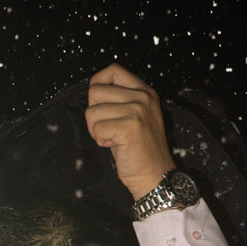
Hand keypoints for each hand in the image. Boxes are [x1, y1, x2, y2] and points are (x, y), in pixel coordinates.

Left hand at [85, 63, 177, 200]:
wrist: (154, 174)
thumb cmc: (140, 149)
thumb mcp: (135, 115)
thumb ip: (120, 100)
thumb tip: (94, 90)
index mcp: (144, 91)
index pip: (112, 70)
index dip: (98, 84)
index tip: (100, 104)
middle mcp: (142, 97)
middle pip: (95, 91)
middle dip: (94, 113)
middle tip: (108, 127)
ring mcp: (137, 110)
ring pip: (92, 112)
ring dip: (96, 129)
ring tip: (113, 138)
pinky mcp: (129, 126)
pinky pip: (97, 129)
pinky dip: (100, 140)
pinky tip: (115, 145)